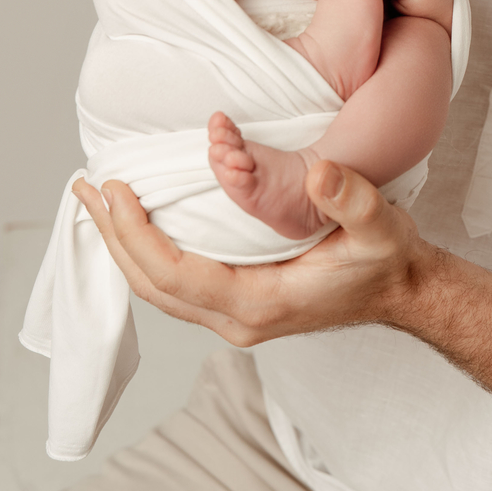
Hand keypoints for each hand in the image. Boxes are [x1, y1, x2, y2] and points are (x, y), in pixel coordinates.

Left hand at [72, 163, 491, 427]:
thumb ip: (349, 198)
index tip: (114, 192)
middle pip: (151, 285)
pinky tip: (137, 224)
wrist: (405, 292)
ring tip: (97, 203)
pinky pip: (175, 284)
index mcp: (260, 303)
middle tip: (86, 188)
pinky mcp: (239, 304)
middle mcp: (239, 319)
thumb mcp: (379, 224)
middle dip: (112, 237)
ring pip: (158, 289)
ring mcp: (236, 316)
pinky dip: (145, 254)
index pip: (174, 273)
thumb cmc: (389, 259)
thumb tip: (319, 171)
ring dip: (123, 246)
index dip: (136, 234)